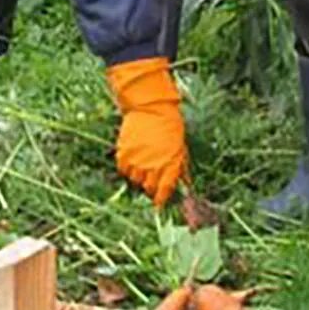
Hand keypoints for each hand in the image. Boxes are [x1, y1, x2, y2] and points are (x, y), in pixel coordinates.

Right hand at [105, 57, 187, 206]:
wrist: (150, 107)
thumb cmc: (170, 125)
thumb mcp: (180, 147)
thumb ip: (180, 168)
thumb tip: (184, 186)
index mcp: (170, 165)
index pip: (164, 191)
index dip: (161, 199)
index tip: (159, 202)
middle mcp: (153, 166)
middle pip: (148, 188)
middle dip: (151, 188)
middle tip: (151, 181)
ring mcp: (137, 160)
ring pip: (135, 180)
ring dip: (139, 177)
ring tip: (142, 167)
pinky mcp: (124, 153)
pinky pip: (124, 170)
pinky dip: (127, 168)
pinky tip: (133, 161)